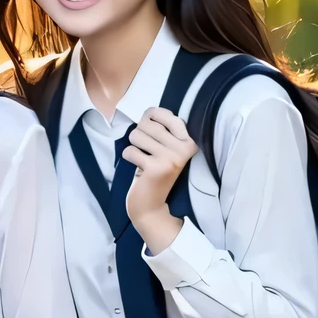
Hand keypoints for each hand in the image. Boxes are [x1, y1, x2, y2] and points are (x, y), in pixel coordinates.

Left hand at [122, 107, 196, 253]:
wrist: (152, 205)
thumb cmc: (155, 172)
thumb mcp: (165, 149)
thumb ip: (162, 129)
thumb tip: (149, 112)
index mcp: (189, 141)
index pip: (164, 114)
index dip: (149, 117)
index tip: (149, 131)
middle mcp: (184, 148)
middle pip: (147, 124)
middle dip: (139, 135)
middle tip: (146, 151)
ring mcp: (171, 158)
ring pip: (136, 135)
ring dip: (134, 146)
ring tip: (143, 159)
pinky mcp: (156, 168)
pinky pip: (130, 150)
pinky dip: (129, 158)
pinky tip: (139, 168)